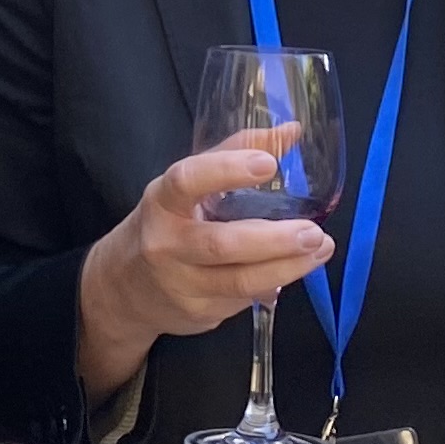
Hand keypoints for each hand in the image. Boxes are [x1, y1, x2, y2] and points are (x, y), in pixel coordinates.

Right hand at [73, 129, 334, 400]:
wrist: (124, 288)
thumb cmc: (167, 224)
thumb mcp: (188, 186)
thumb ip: (236, 153)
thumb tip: (291, 131)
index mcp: (163, 202)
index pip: (187, 181)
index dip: (226, 171)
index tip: (268, 164)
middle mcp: (166, 243)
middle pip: (222, 244)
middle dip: (274, 240)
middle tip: (313, 231)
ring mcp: (181, 283)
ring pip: (239, 280)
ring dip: (287, 267)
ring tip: (320, 249)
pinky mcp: (197, 312)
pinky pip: (242, 298)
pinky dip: (274, 283)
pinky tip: (297, 270)